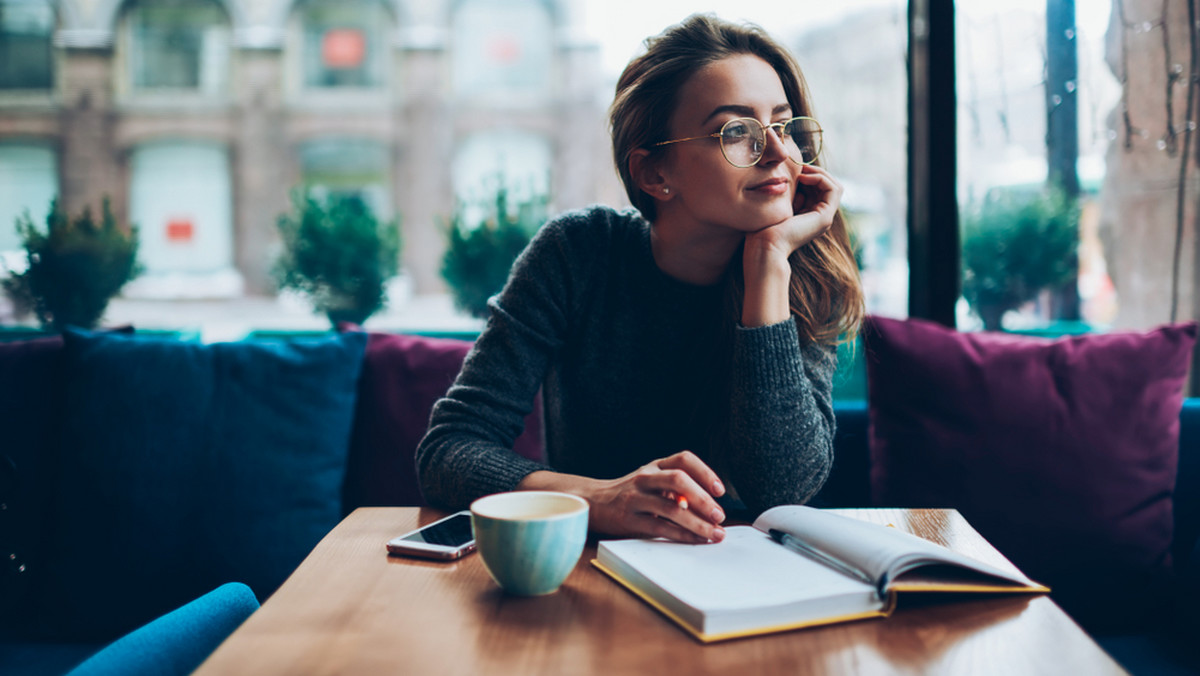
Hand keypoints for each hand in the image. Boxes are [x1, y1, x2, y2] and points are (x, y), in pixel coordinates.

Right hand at [517, 451, 726, 543]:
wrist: (592, 503)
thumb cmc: (630, 494)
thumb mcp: (651, 482)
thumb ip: (676, 489)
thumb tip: (708, 505)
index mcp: (654, 465)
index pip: (683, 459)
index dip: (705, 472)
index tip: (720, 490)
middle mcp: (644, 477)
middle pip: (678, 479)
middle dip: (703, 498)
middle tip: (719, 515)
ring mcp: (634, 497)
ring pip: (670, 508)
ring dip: (698, 523)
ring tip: (715, 534)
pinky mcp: (628, 519)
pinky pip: (660, 527)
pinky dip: (682, 535)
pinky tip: (695, 540)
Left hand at [739, 164, 842, 326]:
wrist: (764, 247)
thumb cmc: (762, 229)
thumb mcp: (776, 205)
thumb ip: (785, 193)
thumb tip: (786, 177)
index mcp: (809, 216)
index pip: (818, 188)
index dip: (809, 174)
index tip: (792, 170)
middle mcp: (819, 218)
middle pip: (828, 186)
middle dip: (815, 171)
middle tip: (798, 167)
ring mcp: (824, 218)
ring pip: (834, 186)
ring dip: (819, 173)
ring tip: (801, 171)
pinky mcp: (825, 217)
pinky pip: (834, 189)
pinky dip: (820, 178)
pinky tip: (803, 177)